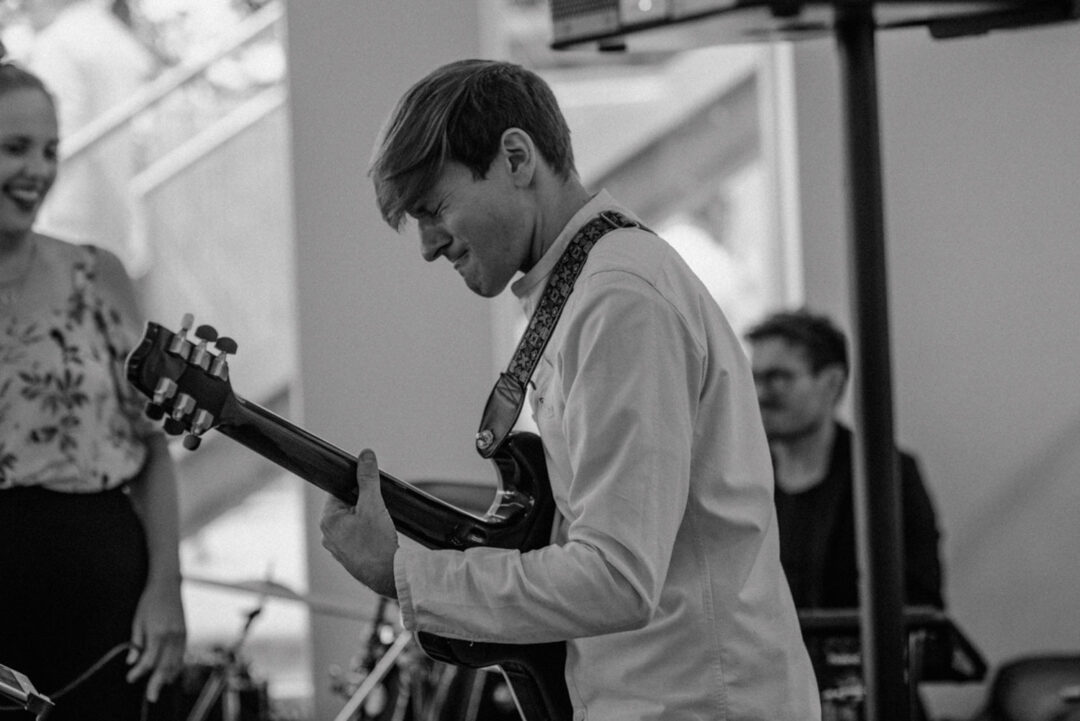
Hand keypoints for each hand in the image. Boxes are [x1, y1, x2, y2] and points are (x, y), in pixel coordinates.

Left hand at [126, 576, 186, 701]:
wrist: (168, 585)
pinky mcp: (186, 633)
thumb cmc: (150, 601)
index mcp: (159, 632)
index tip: (130, 677)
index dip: (139, 671)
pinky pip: (182, 655)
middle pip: (166, 666)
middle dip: (157, 683)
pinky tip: (170, 673)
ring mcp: (182, 635)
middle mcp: (173, 636)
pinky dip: (176, 666)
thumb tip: (131, 662)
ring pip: (176, 662)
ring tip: (159, 687)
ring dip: (168, 677)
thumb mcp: (137, 620)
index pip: (150, 660)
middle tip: (150, 697)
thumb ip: (136, 642)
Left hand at [321, 449, 399, 597]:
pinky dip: (368, 535)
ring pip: (353, 523)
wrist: (388, 575)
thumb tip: (365, 456)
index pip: (338, 492)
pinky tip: (379, 538)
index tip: (369, 492)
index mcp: (328, 520)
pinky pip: (357, 538)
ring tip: (380, 526)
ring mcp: (338, 548)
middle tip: (378, 510)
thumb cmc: (377, 544)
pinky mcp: (349, 558)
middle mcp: (328, 535)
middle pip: (347, 507)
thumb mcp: (374, 504)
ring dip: (367, 520)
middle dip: (363, 505)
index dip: (356, 489)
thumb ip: (368, 478)